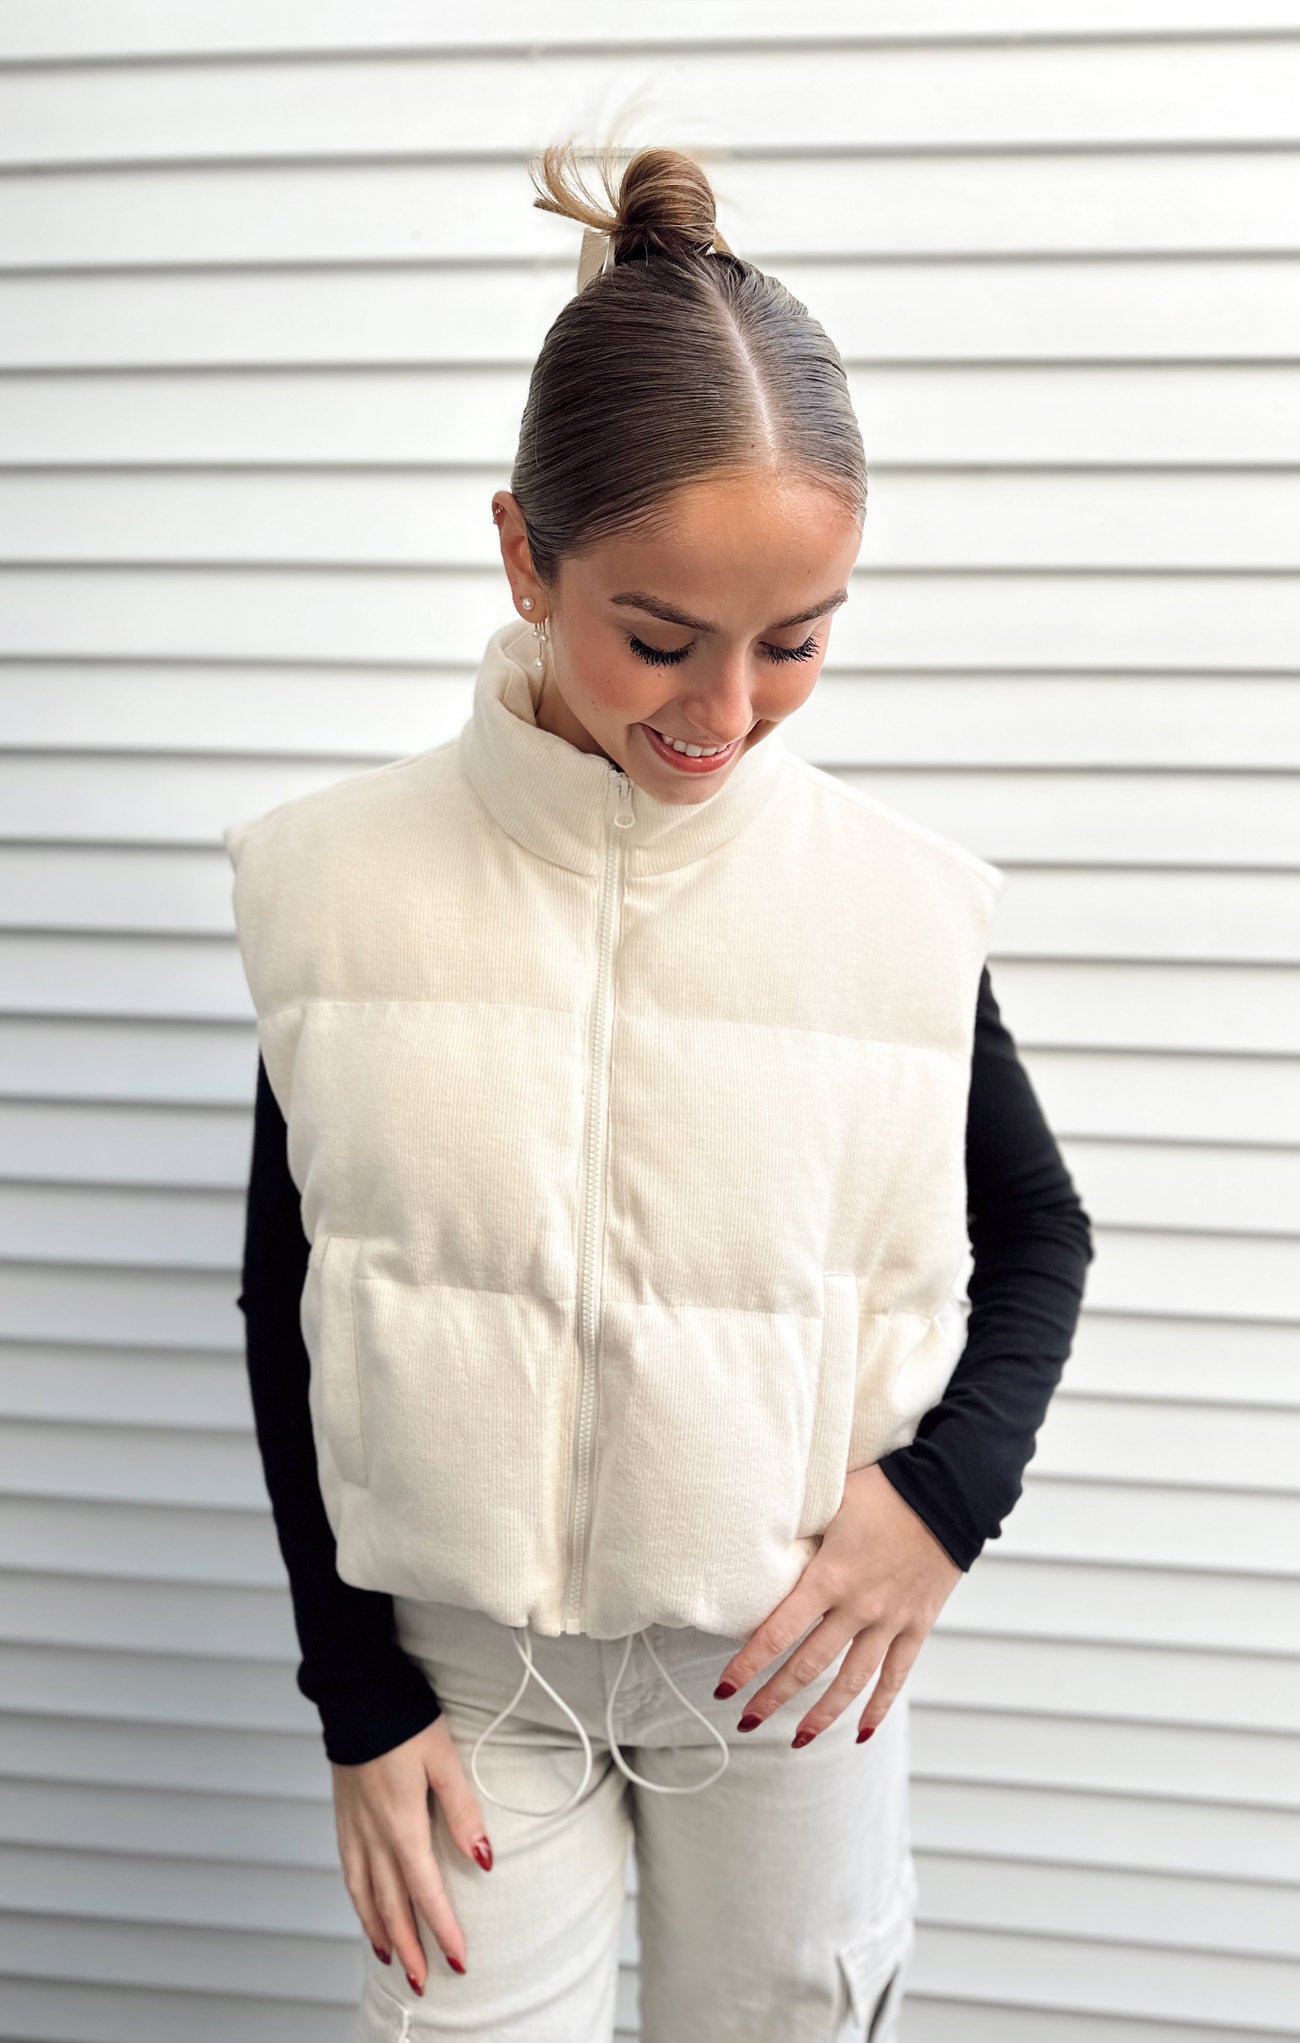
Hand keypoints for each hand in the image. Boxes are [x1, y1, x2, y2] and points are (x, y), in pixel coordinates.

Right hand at [332, 1714, 492, 1989]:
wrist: (357, 1695)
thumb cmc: (407, 1722)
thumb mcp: (445, 1761)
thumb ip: (463, 1813)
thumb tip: (484, 1860)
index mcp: (402, 1824)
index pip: (425, 1891)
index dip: (443, 1929)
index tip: (459, 1959)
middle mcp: (374, 1835)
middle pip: (391, 1906)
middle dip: (411, 1948)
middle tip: (424, 1983)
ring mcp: (354, 1829)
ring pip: (365, 1896)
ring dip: (381, 1932)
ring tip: (394, 1961)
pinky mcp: (344, 1818)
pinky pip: (349, 1874)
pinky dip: (358, 1902)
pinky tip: (366, 1911)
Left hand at [712, 1464, 963, 1747]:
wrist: (949, 1492)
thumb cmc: (884, 1488)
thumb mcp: (832, 1501)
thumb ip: (800, 1530)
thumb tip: (762, 1545)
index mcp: (831, 1575)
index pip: (779, 1630)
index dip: (749, 1663)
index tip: (725, 1688)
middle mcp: (859, 1606)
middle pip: (809, 1664)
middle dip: (774, 1696)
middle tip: (745, 1720)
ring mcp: (891, 1620)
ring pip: (851, 1681)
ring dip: (822, 1714)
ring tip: (796, 1739)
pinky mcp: (917, 1624)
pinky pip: (897, 1675)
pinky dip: (879, 1706)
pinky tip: (862, 1733)